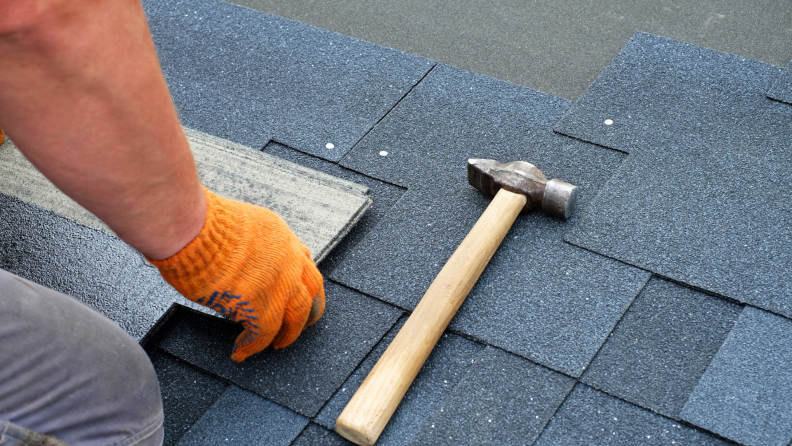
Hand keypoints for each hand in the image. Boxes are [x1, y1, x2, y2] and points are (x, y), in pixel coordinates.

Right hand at [148, 187, 324, 361]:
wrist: (193, 229)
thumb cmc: (201, 224)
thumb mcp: (239, 224)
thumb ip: (249, 244)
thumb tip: (237, 260)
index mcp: (282, 237)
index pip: (304, 262)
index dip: (301, 281)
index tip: (299, 292)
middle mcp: (289, 259)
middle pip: (312, 291)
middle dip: (309, 311)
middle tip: (303, 325)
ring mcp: (279, 284)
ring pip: (296, 317)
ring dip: (288, 334)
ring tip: (278, 345)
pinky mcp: (261, 306)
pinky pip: (263, 335)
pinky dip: (251, 346)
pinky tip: (241, 351)